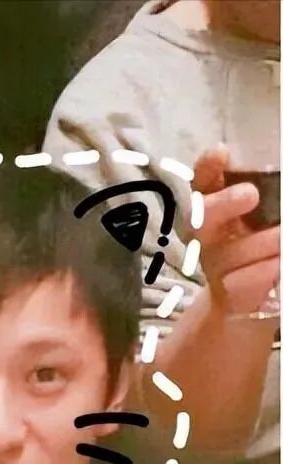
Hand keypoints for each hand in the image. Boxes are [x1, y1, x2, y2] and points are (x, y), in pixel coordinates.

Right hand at [191, 145, 278, 315]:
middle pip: (200, 217)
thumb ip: (268, 194)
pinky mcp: (227, 294)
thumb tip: (266, 183)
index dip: (207, 168)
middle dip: (222, 204)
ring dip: (263, 243)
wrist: (246, 300)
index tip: (221, 153)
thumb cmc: (262, 246)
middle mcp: (208, 235)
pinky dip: (264, 272)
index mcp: (217, 209)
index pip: (204, 182)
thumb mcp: (265, 212)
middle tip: (249, 194)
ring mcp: (215, 265)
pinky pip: (243, 282)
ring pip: (231, 253)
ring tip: (282, 238)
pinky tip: (275, 265)